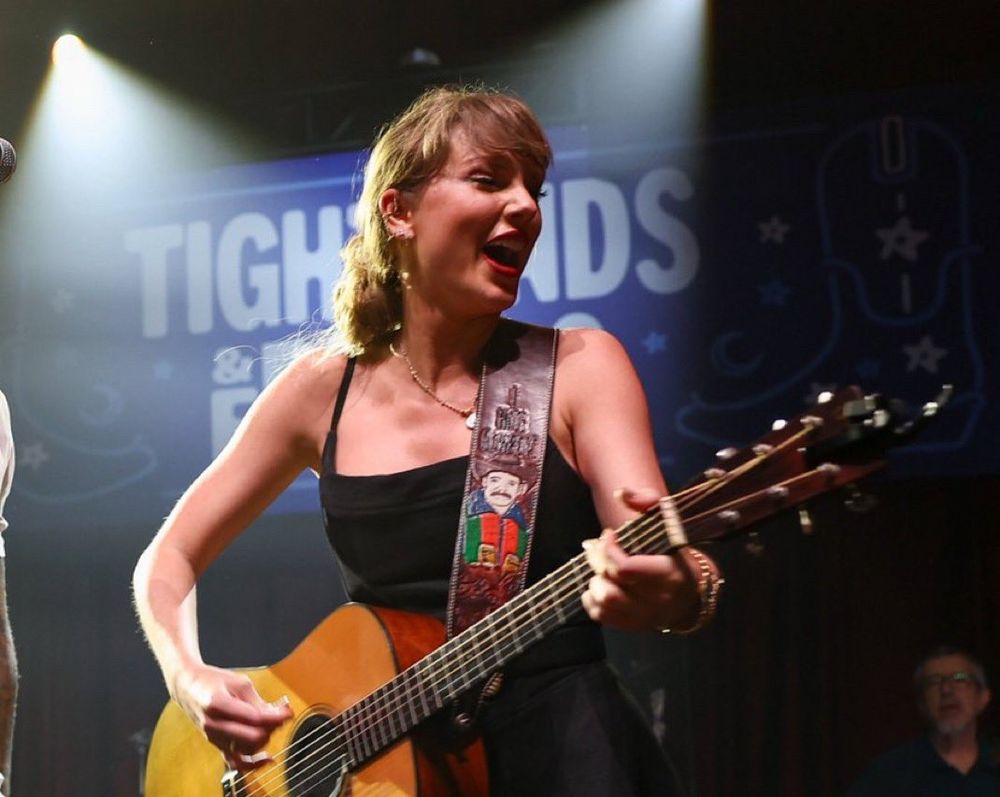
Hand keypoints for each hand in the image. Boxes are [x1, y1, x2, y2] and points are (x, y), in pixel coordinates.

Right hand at [172, 663, 292, 770]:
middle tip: (279, 715)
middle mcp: (214, 725)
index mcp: (218, 704)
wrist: (188, 687)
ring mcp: (213, 737)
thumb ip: (257, 700)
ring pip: (247, 749)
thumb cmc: (213, 681)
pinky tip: (266, 758)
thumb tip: (278, 714)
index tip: (288, 712)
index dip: (276, 716)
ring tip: (270, 724)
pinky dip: (252, 763)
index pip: (254, 718)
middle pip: (253, 737)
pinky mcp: (216, 744)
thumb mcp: (238, 682)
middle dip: (271, 727)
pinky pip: (235, 762)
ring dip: (264, 738)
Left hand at [580, 487, 701, 630]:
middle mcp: (656, 600)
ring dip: (595, 580)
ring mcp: (643, 617)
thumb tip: (620, 493)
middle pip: (611, 582)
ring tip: (601, 568)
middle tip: (598, 547)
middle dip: (598, 560)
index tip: (610, 534)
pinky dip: (592, 598)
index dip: (609, 549)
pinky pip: (600, 615)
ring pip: (603, 600)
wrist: (690, 595)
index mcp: (667, 574)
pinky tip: (600, 583)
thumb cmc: (674, 553)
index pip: (625, 568)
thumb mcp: (668, 522)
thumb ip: (648, 502)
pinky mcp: (631, 626)